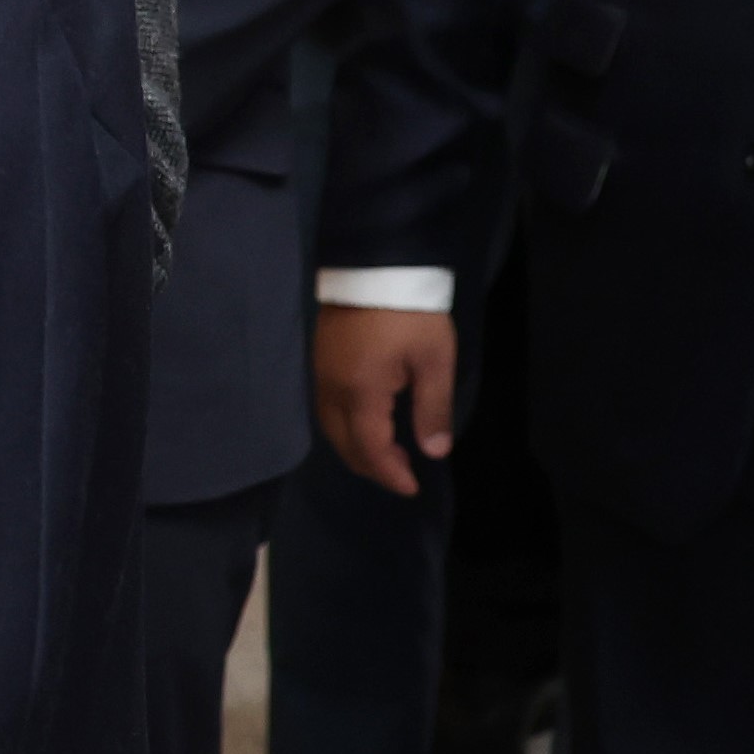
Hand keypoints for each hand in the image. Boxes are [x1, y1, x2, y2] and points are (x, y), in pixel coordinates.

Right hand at [315, 305, 459, 494]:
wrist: (375, 266)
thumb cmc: (410, 315)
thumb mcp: (435, 361)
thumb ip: (433, 409)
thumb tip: (434, 451)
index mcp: (360, 392)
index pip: (369, 448)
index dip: (389, 473)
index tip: (412, 487)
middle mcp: (331, 390)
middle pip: (343, 443)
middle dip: (371, 465)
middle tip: (401, 474)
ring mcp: (320, 375)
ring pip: (330, 427)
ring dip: (356, 447)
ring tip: (387, 452)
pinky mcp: (318, 361)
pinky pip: (325, 409)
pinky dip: (345, 427)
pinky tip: (366, 422)